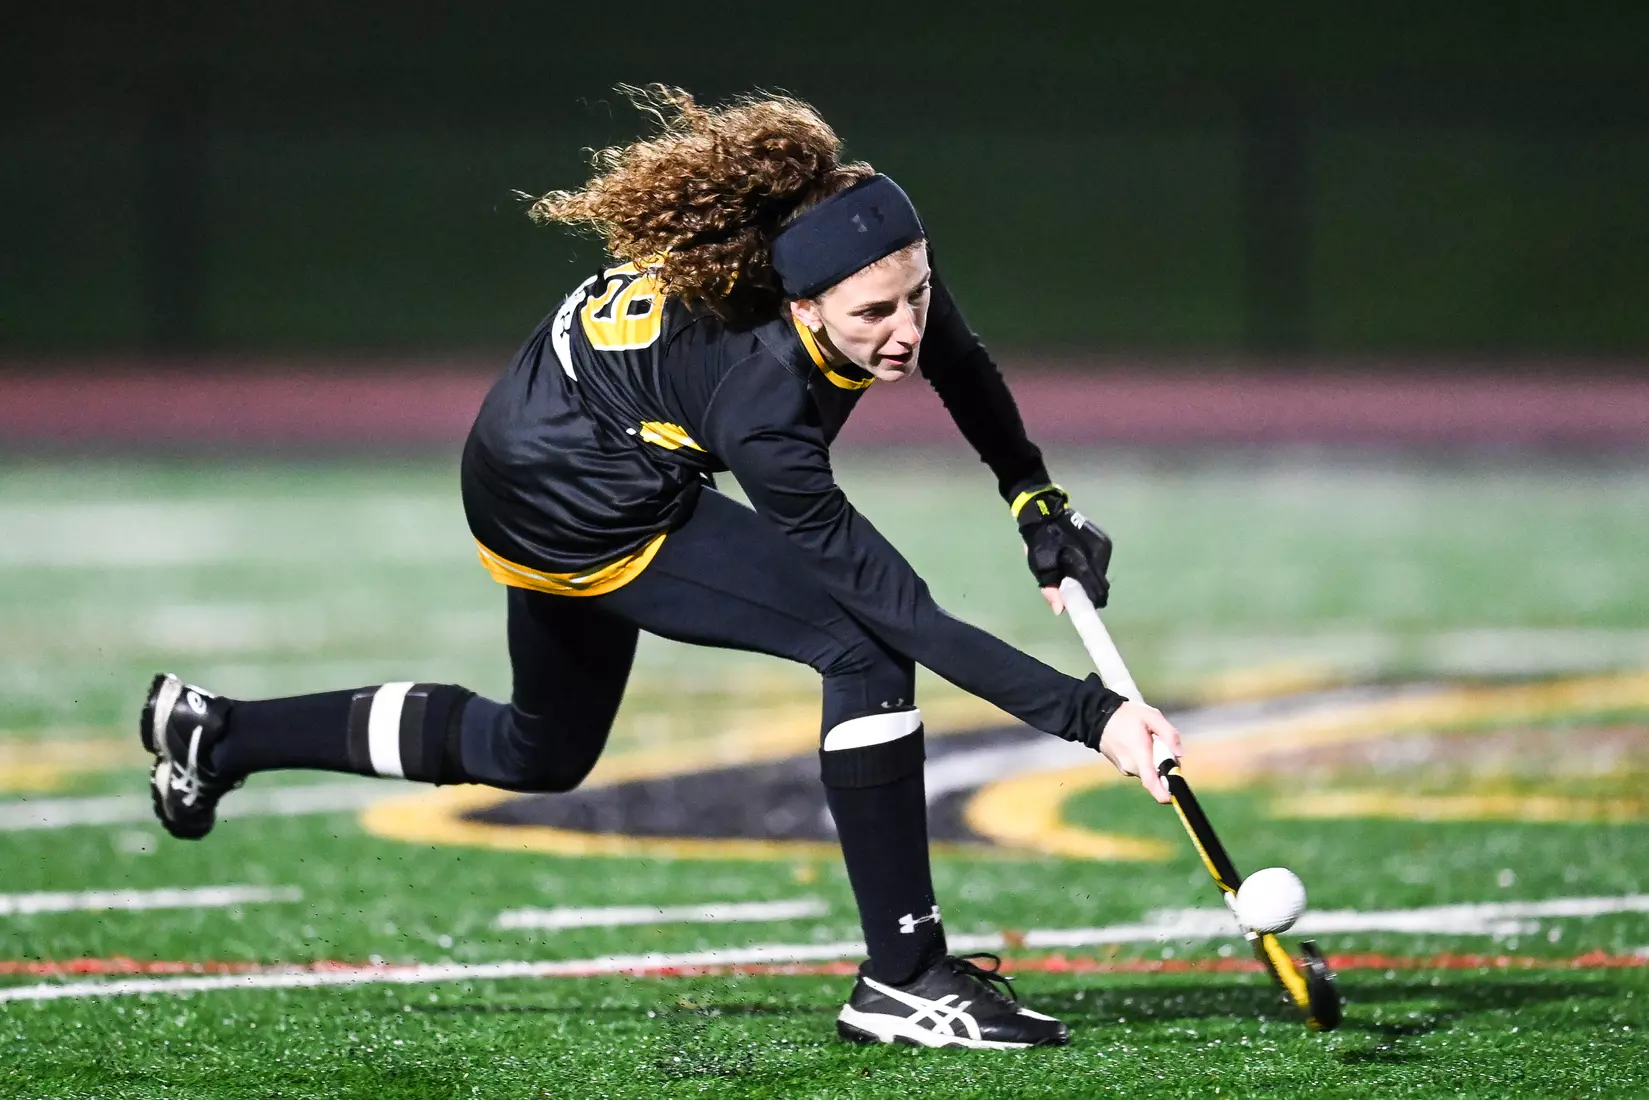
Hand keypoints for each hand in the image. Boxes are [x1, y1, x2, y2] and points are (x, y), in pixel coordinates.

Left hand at [1015, 485, 1111, 610]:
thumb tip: (1060, 611)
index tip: (1085, 606)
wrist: (1045, 513)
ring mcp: (1103, 546)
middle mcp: (1098, 555)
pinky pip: (1103, 561)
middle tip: (1079, 591)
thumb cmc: (1039, 542)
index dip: (1092, 601)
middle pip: (1102, 583)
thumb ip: (1051, 590)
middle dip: (1092, 590)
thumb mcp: (1039, 568)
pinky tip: (1081, 559)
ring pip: (1103, 572)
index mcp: (1082, 564)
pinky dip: (1094, 565)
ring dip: (1092, 576)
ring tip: (1077, 571)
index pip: (1096, 591)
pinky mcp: (1105, 539)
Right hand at [1097, 700, 1182, 803]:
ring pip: (1150, 771)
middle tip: (1162, 743)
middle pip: (1157, 776)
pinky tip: (1137, 743)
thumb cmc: (1126, 714)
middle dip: (1165, 764)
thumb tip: (1180, 755)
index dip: (1165, 794)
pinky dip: (1145, 760)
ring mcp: (1125, 769)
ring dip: (1155, 761)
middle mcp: (1131, 767)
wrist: (1096, 716)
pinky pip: (1141, 768)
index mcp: (1139, 755)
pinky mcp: (1122, 768)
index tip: (1175, 797)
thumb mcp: (1152, 716)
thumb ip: (1169, 734)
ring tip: (1146, 739)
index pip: (1152, 783)